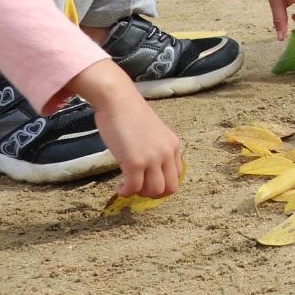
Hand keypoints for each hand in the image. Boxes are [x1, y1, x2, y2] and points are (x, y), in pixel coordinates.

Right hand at [72, 62, 182, 197]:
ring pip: (154, 190)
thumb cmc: (129, 113)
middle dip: (154, 194)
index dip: (163, 183)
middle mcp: (167, 152)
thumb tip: (147, 166)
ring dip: (140, 194)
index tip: (148, 183)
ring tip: (128, 188)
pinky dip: (126, 192)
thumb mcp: (152, 132)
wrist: (117, 100)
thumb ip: (154, 148)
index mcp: (173, 145)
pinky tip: (120, 189)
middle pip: (170, 187)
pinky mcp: (135, 161)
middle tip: (138, 190)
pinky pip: (134, 187)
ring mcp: (152, 158)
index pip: (177, 175)